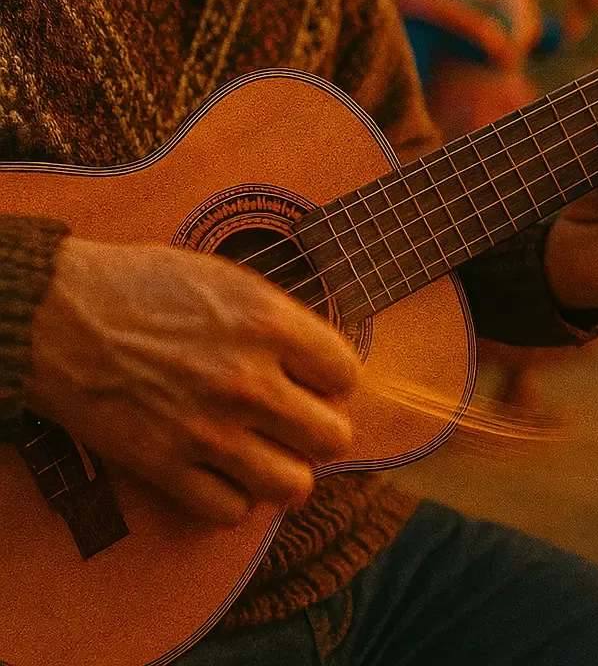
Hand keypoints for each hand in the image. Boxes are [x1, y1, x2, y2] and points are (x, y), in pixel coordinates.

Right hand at [28, 238, 359, 525]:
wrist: (57, 314)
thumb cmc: (143, 287)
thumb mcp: (228, 280)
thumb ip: (282, 322)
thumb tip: (321, 363)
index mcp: (266, 323)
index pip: (345, 374)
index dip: (332, 377)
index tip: (314, 377)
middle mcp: (246, 380)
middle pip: (332, 437)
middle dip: (320, 428)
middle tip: (297, 418)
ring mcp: (207, 429)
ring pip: (293, 485)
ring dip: (285, 470)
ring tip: (268, 451)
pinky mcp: (165, 466)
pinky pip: (231, 510)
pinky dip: (232, 496)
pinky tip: (223, 469)